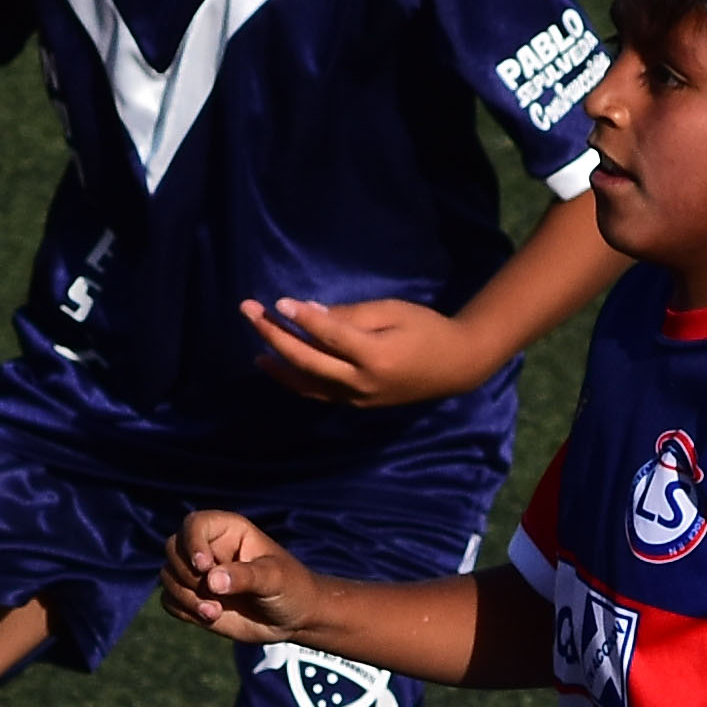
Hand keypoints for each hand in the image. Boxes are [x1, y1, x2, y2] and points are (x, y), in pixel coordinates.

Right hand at [157, 508, 316, 647]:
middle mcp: (208, 548)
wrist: (293, 618)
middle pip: (173, 548)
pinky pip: (169, 600)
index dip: (192, 543)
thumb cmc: (291, 587)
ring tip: (214, 612)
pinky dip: (183, 610)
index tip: (204, 567)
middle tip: (213, 594)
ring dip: (185, 597)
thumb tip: (211, 580)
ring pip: (167, 576)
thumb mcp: (274, 579)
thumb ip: (245, 576)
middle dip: (186, 575)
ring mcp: (199, 574)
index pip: (195, 524)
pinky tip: (209, 617)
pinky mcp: (193, 597)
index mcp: (228, 530)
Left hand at [237, 292, 495, 408]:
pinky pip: (319, 393)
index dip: (303, 319)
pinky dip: (297, 381)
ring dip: (278, 366)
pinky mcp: (357, 404)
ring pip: (307, 385)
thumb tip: (310, 313)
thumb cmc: (427, 329)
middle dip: (275, 336)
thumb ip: (351, 316)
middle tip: (250, 312)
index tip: (279, 302)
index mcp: (374, 356)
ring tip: (256, 348)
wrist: (455, 366)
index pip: (329, 337)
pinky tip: (282, 366)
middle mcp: (361, 383)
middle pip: (307, 361)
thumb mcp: (392, 312)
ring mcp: (357, 399)